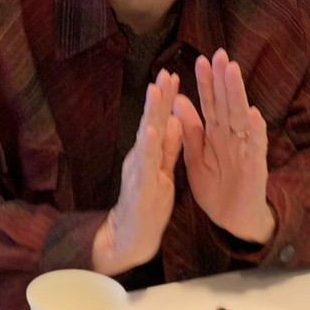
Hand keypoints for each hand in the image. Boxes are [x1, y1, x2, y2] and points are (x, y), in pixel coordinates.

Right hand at [92, 70, 182, 275]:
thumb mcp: (162, 170)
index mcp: (150, 153)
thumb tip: (177, 120)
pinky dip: (148, 148)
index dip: (167, 99)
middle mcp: (141, 157)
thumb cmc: (147, 203)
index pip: (161, 121)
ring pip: (146, 138)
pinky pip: (146, 166)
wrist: (132, 237)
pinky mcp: (141, 188)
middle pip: (153, 122)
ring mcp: (139, 171)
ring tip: (156, 92)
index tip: (173, 75)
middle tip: (165, 73)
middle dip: (159, 98)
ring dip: (151, 114)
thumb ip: (170, 146)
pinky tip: (151, 132)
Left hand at [172, 49, 275, 244]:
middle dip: (224, 80)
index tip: (200, 60)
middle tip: (220, 54)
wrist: (232, 220)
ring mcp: (245, 150)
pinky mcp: (255, 167)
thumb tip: (177, 100)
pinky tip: (253, 115)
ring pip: (242, 118)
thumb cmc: (216, 187)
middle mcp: (233, 136)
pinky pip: (255, 148)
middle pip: (228, 103)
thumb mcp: (196, 156)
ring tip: (233, 73)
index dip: (207, 83)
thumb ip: (189, 130)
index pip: (211, 103)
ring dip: (238, 95)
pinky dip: (255, 132)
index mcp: (216, 133)